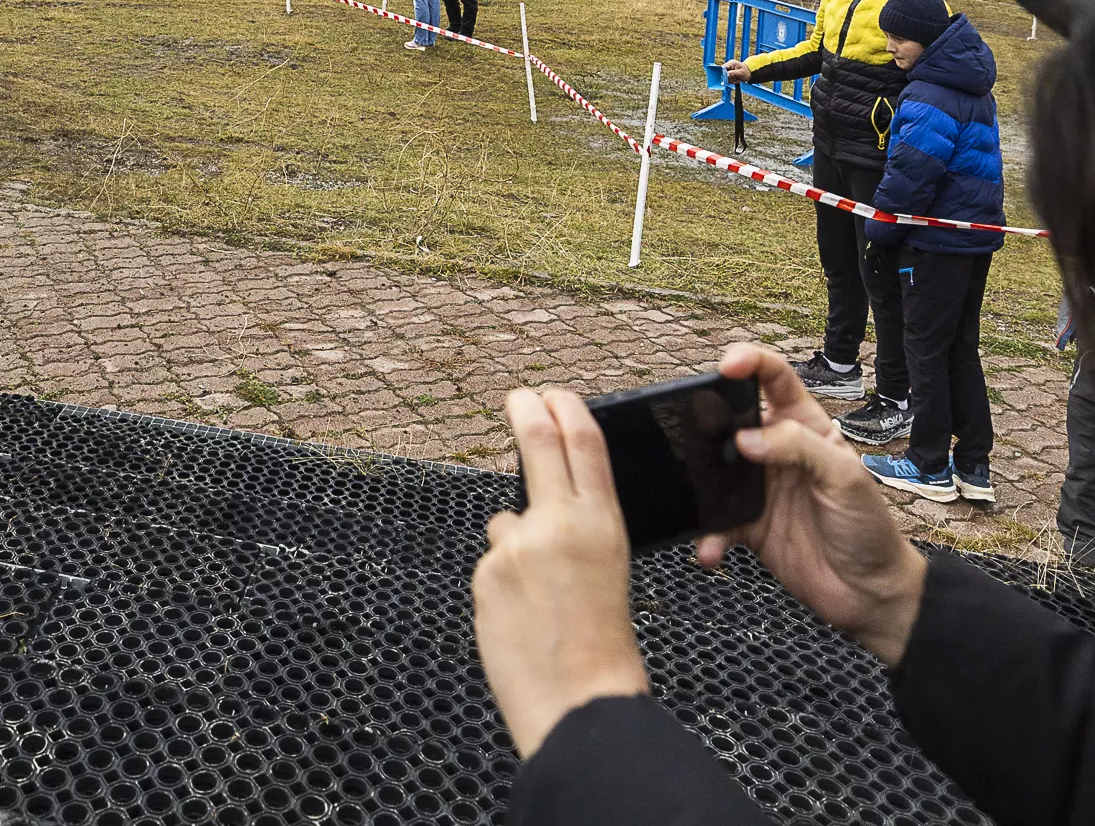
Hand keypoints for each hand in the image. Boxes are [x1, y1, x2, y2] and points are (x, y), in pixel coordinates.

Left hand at [471, 387, 650, 759]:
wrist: (581, 701)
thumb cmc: (603, 644)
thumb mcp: (609, 567)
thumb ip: (576, 529)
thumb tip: (533, 509)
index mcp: (603, 522)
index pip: (583, 441)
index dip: (564, 407)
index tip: (551, 394)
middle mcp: (559, 523)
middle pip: (535, 441)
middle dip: (523, 410)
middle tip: (516, 397)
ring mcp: (517, 546)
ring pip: (507, 524)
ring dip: (517, 549)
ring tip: (543, 602)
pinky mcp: (486, 573)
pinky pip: (491, 565)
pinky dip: (503, 585)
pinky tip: (522, 620)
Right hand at [695, 342, 925, 666]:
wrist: (870, 594)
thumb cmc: (869, 528)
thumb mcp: (844, 476)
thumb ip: (798, 448)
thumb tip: (745, 438)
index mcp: (806, 426)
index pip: (774, 377)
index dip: (750, 361)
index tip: (727, 366)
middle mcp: (777, 452)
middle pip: (733, 419)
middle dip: (707, 420)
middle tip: (695, 432)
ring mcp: (760, 488)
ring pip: (715, 470)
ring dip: (700, 482)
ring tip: (694, 494)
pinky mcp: (748, 526)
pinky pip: (715, 523)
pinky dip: (707, 535)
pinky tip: (711, 549)